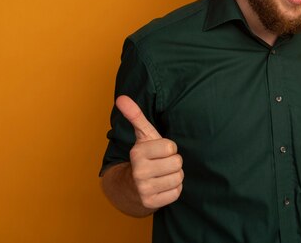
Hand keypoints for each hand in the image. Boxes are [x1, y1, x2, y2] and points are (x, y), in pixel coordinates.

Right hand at [116, 95, 183, 209]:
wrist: (131, 186)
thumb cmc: (144, 156)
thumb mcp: (142, 135)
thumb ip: (135, 115)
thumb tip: (122, 97)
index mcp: (137, 153)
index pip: (171, 147)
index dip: (169, 148)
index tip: (159, 151)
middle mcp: (139, 172)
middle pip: (177, 163)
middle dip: (173, 162)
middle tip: (162, 163)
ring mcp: (144, 189)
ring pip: (178, 178)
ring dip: (174, 175)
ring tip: (163, 173)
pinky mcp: (151, 203)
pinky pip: (177, 193)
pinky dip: (173, 189)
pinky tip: (163, 185)